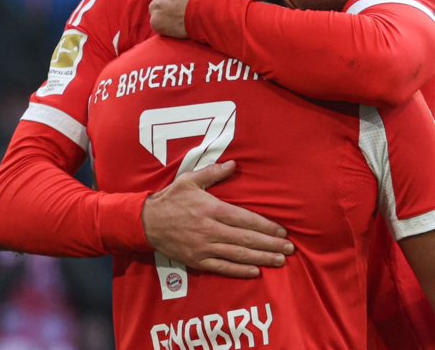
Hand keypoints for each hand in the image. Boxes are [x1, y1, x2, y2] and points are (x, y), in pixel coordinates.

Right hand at [142, 160, 293, 277]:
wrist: (145, 223)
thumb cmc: (170, 199)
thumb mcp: (189, 180)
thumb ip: (213, 173)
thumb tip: (233, 164)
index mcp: (211, 209)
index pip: (245, 219)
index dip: (266, 227)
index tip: (282, 231)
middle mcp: (210, 230)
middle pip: (246, 239)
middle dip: (270, 245)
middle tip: (289, 249)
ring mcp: (204, 248)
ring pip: (238, 255)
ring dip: (261, 259)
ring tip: (279, 261)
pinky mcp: (197, 261)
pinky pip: (222, 268)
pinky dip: (240, 271)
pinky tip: (255, 271)